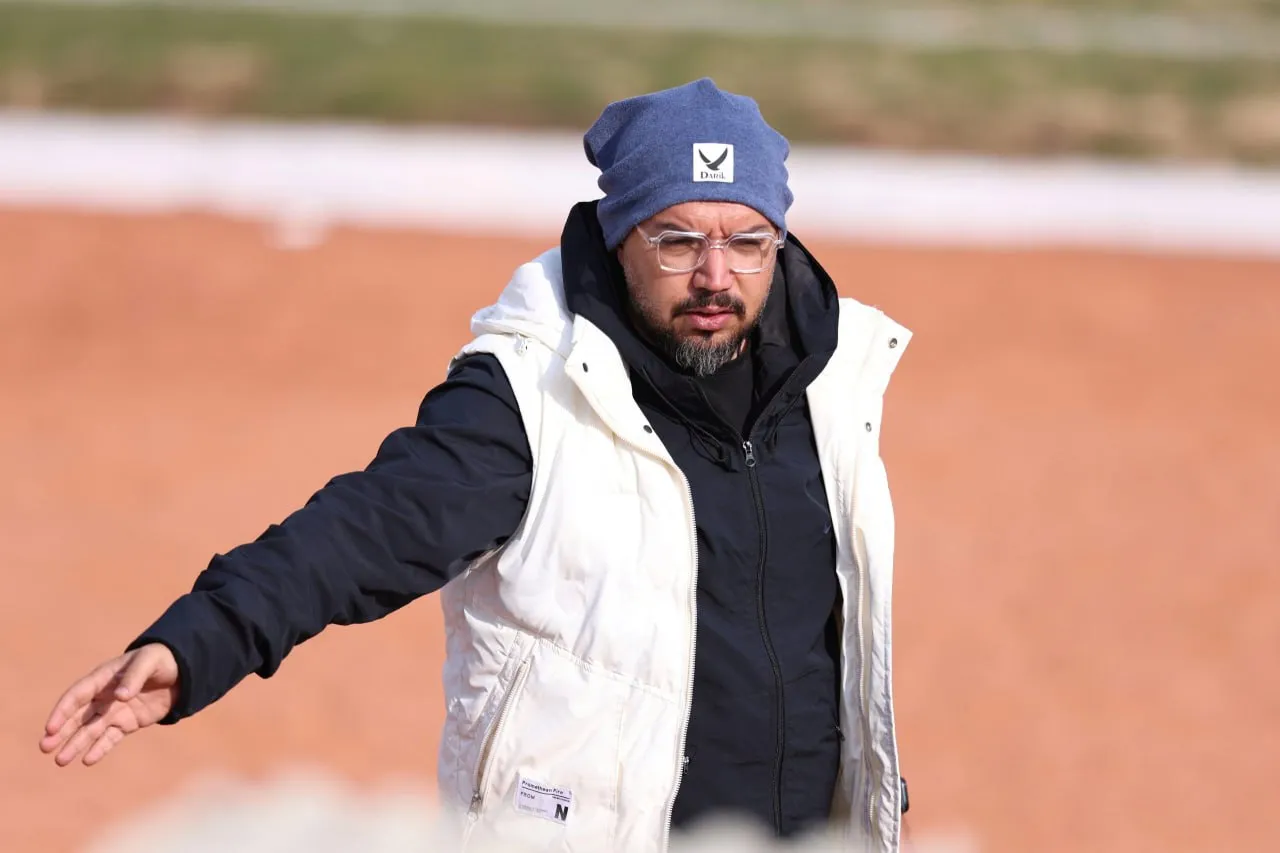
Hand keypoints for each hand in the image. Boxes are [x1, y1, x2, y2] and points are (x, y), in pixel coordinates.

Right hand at [39, 643, 179, 766]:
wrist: (181, 671)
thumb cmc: (160, 660)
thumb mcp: (149, 661)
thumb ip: (134, 676)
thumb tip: (121, 696)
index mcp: (102, 678)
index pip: (76, 696)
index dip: (62, 712)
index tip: (51, 728)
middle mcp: (104, 696)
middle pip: (77, 716)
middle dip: (60, 732)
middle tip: (45, 748)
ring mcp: (115, 711)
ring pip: (90, 731)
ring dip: (75, 744)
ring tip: (60, 761)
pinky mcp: (127, 723)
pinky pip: (110, 738)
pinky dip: (100, 748)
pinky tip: (88, 760)